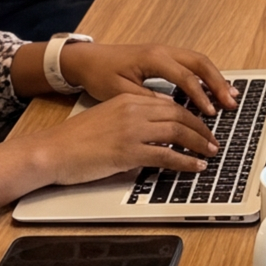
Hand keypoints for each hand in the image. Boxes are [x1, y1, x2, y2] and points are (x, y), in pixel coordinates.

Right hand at [34, 86, 226, 188]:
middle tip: (213, 140)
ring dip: (198, 143)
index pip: (169, 103)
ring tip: (210, 152)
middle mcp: (132, 109)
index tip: (202, 124)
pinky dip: (185, 161)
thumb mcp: (107, 119)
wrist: (52, 150)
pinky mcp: (128, 152)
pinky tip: (194, 166)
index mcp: (127, 99)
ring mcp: (131, 130)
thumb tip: (155, 133)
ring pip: (177, 132)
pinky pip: (166, 155)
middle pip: (178, 114)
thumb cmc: (74, 140)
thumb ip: (131, 120)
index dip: (190, 114)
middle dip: (200, 128)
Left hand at [58, 40, 235, 122]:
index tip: (210, 112)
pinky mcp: (163, 57)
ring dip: (215, 78)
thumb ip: (147, 100)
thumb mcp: (120, 92)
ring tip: (229, 96)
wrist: (86, 60)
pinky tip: (212, 89)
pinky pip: (191, 63)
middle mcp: (163, 50)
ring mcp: (165, 51)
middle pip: (199, 62)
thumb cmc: (100, 74)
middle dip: (217, 82)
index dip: (199, 95)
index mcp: (153, 58)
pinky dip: (205, 75)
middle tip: (231, 102)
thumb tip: (171, 111)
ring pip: (198, 61)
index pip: (184, 76)